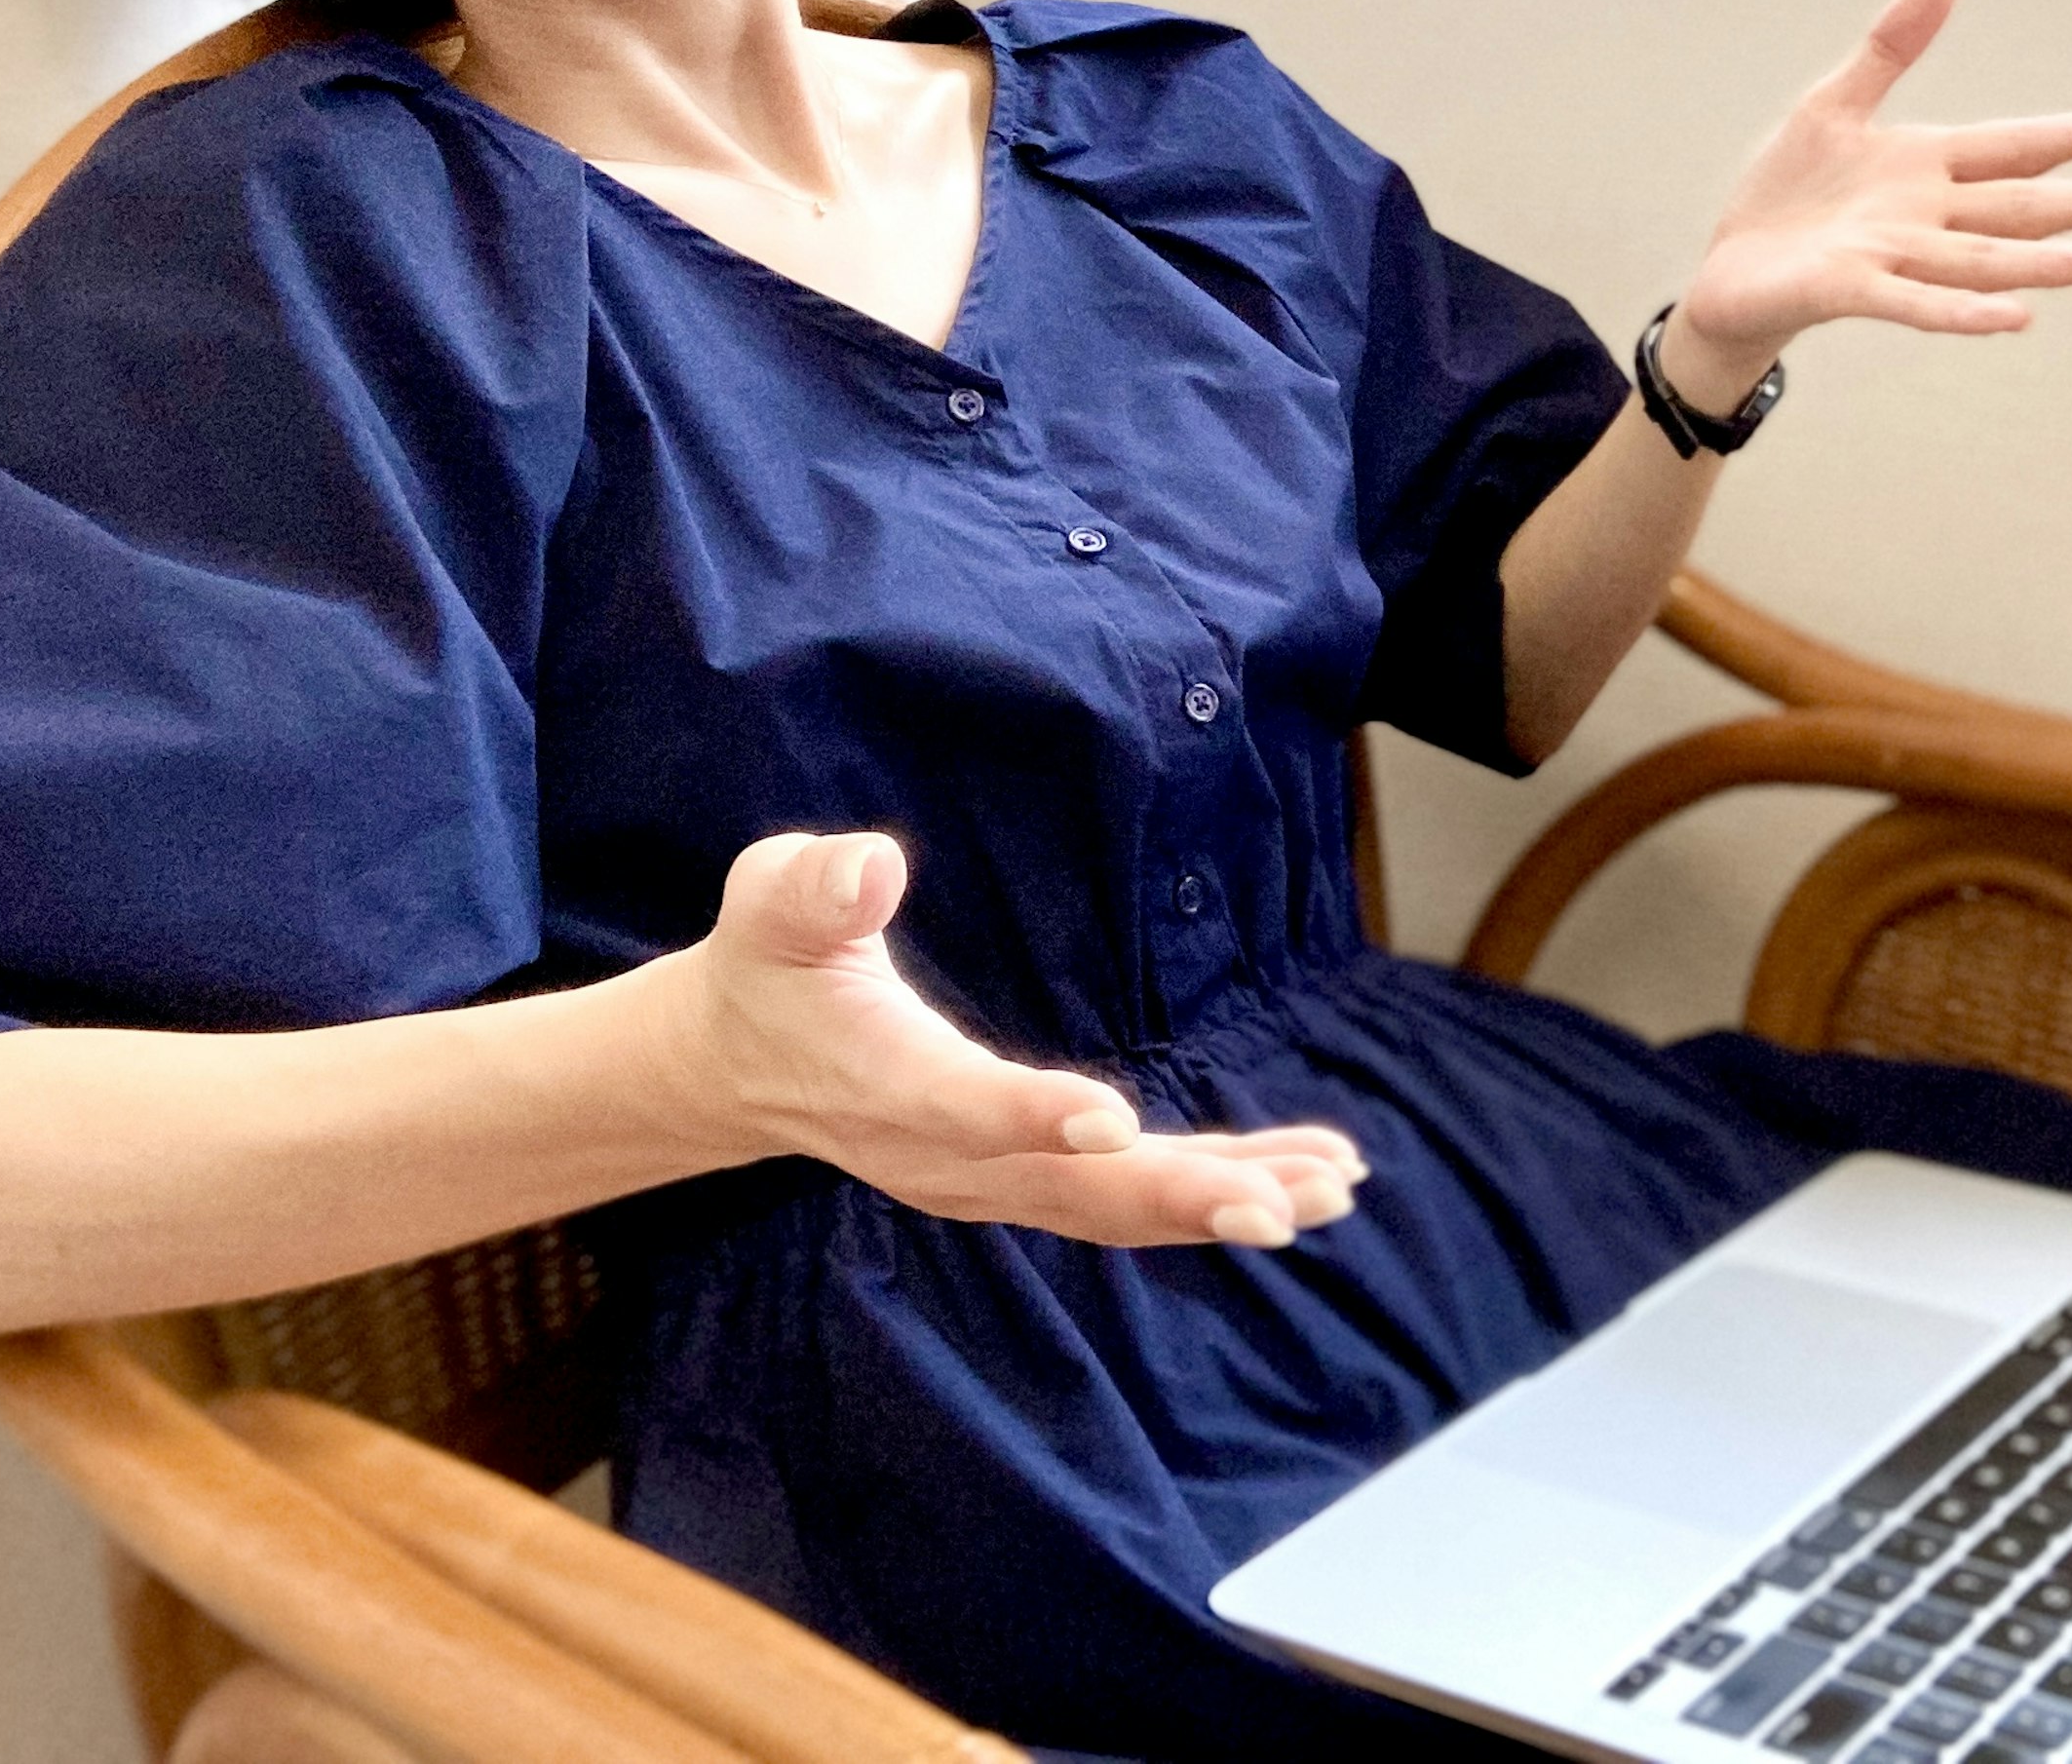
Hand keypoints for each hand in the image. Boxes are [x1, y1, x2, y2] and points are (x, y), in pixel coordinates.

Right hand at [655, 831, 1367, 1247]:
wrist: (737, 1068)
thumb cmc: (770, 966)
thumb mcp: (772, 905)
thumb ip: (817, 888)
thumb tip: (869, 865)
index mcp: (887, 1085)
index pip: (962, 1107)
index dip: (1032, 1116)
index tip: (1112, 1121)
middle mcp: (948, 1155)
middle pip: (1074, 1190)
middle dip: (1184, 1197)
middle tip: (1285, 1206)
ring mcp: (992, 1179)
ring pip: (1120, 1206)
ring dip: (1228, 1198)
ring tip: (1334, 1188)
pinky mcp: (1026, 1178)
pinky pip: (1131, 1196)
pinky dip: (1220, 1186)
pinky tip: (1308, 1179)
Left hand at [1669, 0, 2071, 397]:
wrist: (1729, 272)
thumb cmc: (1788, 197)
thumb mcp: (1835, 105)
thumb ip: (1891, 47)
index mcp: (1931, 168)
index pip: (2024, 148)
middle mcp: (1928, 218)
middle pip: (2027, 208)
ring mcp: (1894, 258)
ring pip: (1987, 260)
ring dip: (2051, 264)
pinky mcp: (1850, 291)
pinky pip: (1916, 303)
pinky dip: (1963, 311)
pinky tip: (2014, 317)